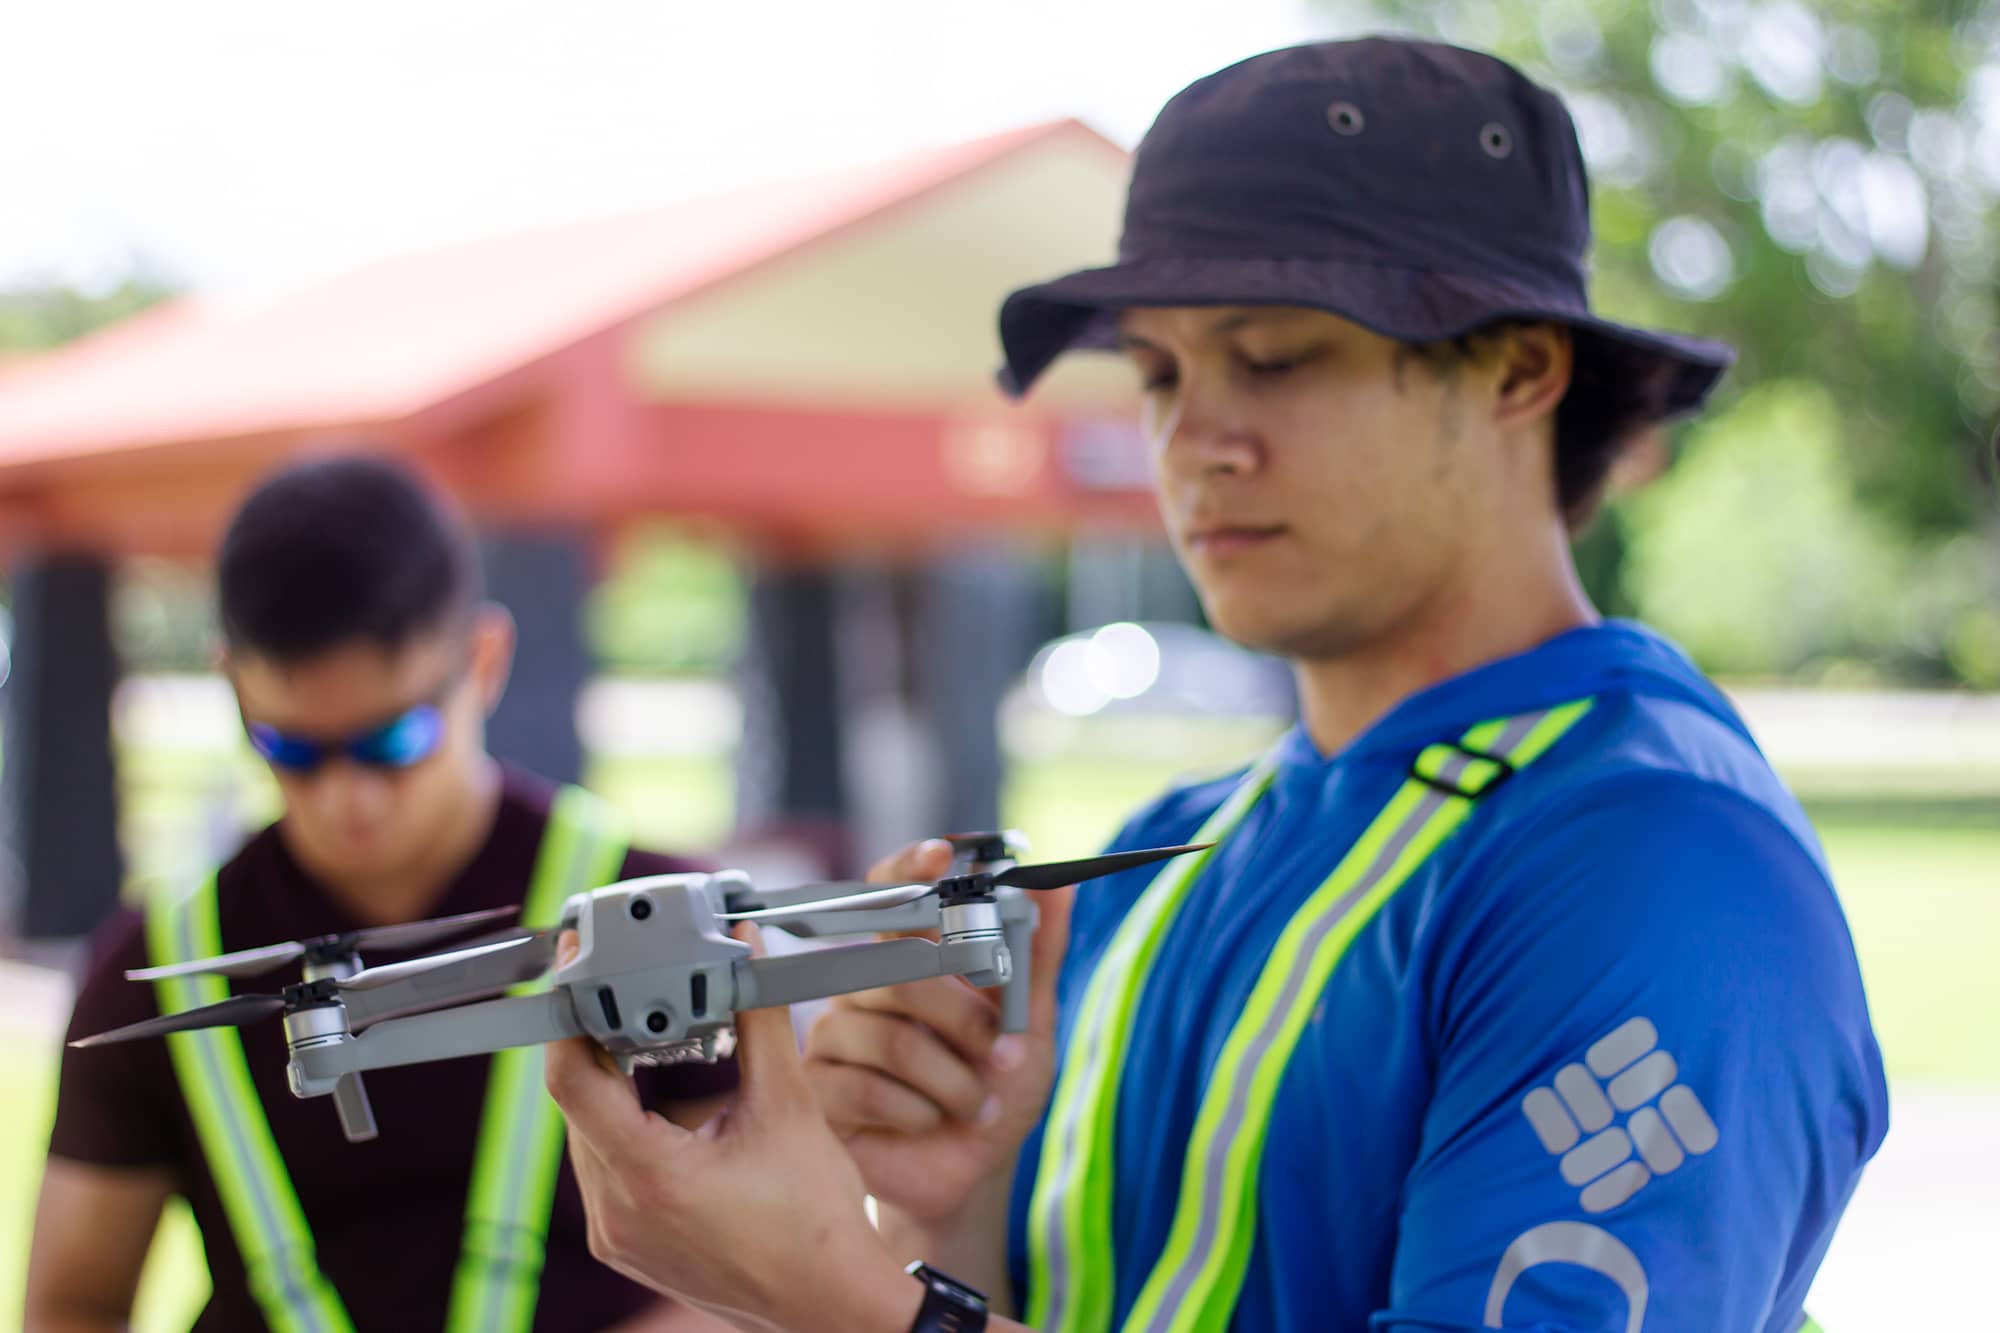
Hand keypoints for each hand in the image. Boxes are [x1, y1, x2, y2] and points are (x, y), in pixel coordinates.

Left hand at [546, 928, 921, 1332]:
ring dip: (615, 1091)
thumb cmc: (817, 1219)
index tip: (577, 978)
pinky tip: (667, 1112)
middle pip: (580, 1104)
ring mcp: (616, 1236)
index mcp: (650, 1177)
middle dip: (603, 1046)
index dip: (570, 1020)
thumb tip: (747, 952)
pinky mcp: (626, 1246)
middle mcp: (617, 1213)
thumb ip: (758, 1020)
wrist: (830, 1302)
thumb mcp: (790, 1106)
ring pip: (589, 1136)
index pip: (572, 1083)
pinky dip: (625, 1132)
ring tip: (656, 1051)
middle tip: (632, 998)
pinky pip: (605, 1171)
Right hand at [804, 839, 1073, 1222]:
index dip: (908, 869)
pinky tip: (932, 1120)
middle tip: (999, 1053)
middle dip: (965, 1020)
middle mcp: (864, 986)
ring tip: (974, 1103)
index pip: (891, 894)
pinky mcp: (819, 1089)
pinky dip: (919, 1111)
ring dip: (953, 1081)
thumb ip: (1039, 954)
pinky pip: (866, 1088)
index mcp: (909, 959)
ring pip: (893, 1040)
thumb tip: (1059, 886)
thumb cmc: (997, 1087)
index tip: (942, 855)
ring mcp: (836, 1036)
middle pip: (902, 975)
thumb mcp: (1031, 1023)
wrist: (973, 1168)